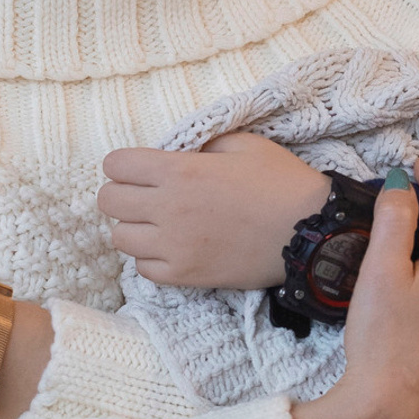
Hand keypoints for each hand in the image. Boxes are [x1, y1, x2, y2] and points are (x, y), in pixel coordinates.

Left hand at [99, 132, 329, 288]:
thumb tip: (178, 151)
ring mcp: (174, 246)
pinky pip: (143, 268)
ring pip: (120, 237)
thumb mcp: (242, 143)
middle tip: (147, 196)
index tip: (141, 169)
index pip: (115, 165)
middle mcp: (168, 208)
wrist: (310, 233)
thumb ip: (202, 143)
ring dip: (135, 227)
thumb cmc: (281, 183)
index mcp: (179, 171)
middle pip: (108, 201)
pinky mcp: (185, 275)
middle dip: (123, 194)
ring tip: (159, 224)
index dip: (124, 165)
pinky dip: (151, 257)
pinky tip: (172, 247)